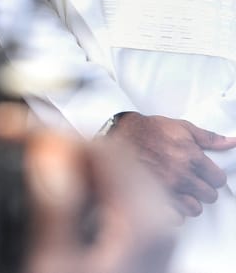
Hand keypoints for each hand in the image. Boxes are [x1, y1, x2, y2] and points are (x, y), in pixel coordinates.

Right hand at [19, 126, 175, 272]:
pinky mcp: (141, 238)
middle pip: (106, 153)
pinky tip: (52, 183)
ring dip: (65, 157)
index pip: (95, 147)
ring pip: (108, 169)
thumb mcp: (57, 263)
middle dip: (54, 139)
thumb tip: (44, 153)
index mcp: (143, 221)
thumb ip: (53, 205)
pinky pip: (111, 190)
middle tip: (5, 135)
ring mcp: (152, 229)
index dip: (44, 130)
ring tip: (21, 153)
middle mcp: (156, 220)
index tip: (2, 129)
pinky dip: (79, 178)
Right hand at [109, 112, 235, 217]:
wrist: (119, 134)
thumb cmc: (149, 130)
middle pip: (209, 195)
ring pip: (195, 208)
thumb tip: (231, 142)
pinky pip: (175, 216)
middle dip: (202, 189)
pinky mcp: (153, 197)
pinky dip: (174, 211)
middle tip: (193, 182)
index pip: (218, 179)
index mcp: (192, 157)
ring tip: (182, 192)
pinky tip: (170, 200)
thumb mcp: (181, 127)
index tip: (205, 174)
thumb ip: (208, 137)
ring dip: (190, 201)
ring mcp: (168, 188)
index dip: (212, 176)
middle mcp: (182, 174)